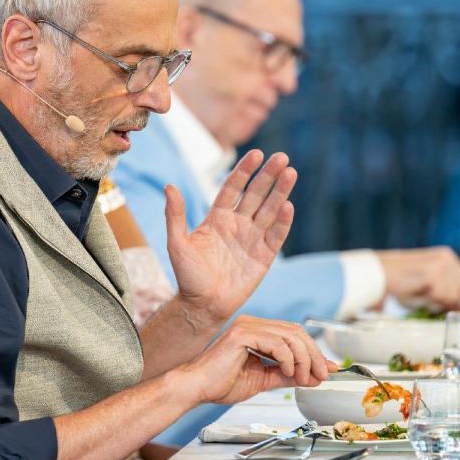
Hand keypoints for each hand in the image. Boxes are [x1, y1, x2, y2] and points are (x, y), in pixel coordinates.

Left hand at [165, 150, 296, 326]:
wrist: (202, 305)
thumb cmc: (188, 275)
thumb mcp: (177, 243)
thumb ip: (175, 215)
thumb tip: (169, 186)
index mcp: (218, 217)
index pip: (233, 188)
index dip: (244, 171)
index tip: (256, 154)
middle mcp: (237, 224)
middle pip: (256, 194)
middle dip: (268, 175)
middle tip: (282, 158)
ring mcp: (252, 238)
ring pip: (269, 209)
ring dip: (280, 192)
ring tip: (290, 173)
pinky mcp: (264, 255)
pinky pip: (276, 235)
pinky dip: (282, 221)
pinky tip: (288, 205)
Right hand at [178, 315, 337, 405]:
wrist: (196, 388)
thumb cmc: (221, 383)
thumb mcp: (263, 379)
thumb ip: (287, 375)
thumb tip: (314, 376)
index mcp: (256, 331)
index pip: (293, 334)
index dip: (313, 351)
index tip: (327, 369)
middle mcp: (252, 323)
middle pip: (296, 331)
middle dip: (314, 354)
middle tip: (322, 375)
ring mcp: (247, 326)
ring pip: (290, 335)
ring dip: (304, 359)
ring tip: (305, 378)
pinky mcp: (242, 334)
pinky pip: (276, 342)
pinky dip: (289, 358)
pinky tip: (289, 372)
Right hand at [377, 246, 459, 309]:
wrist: (379, 273)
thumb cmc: (399, 279)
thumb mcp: (426, 280)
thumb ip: (444, 286)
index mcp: (445, 256)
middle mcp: (447, 257)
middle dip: (457, 302)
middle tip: (443, 308)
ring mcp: (442, 265)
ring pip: (455, 296)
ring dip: (440, 302)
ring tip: (422, 296)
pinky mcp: (434, 274)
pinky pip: (443, 297)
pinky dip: (432, 301)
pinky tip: (419, 294)